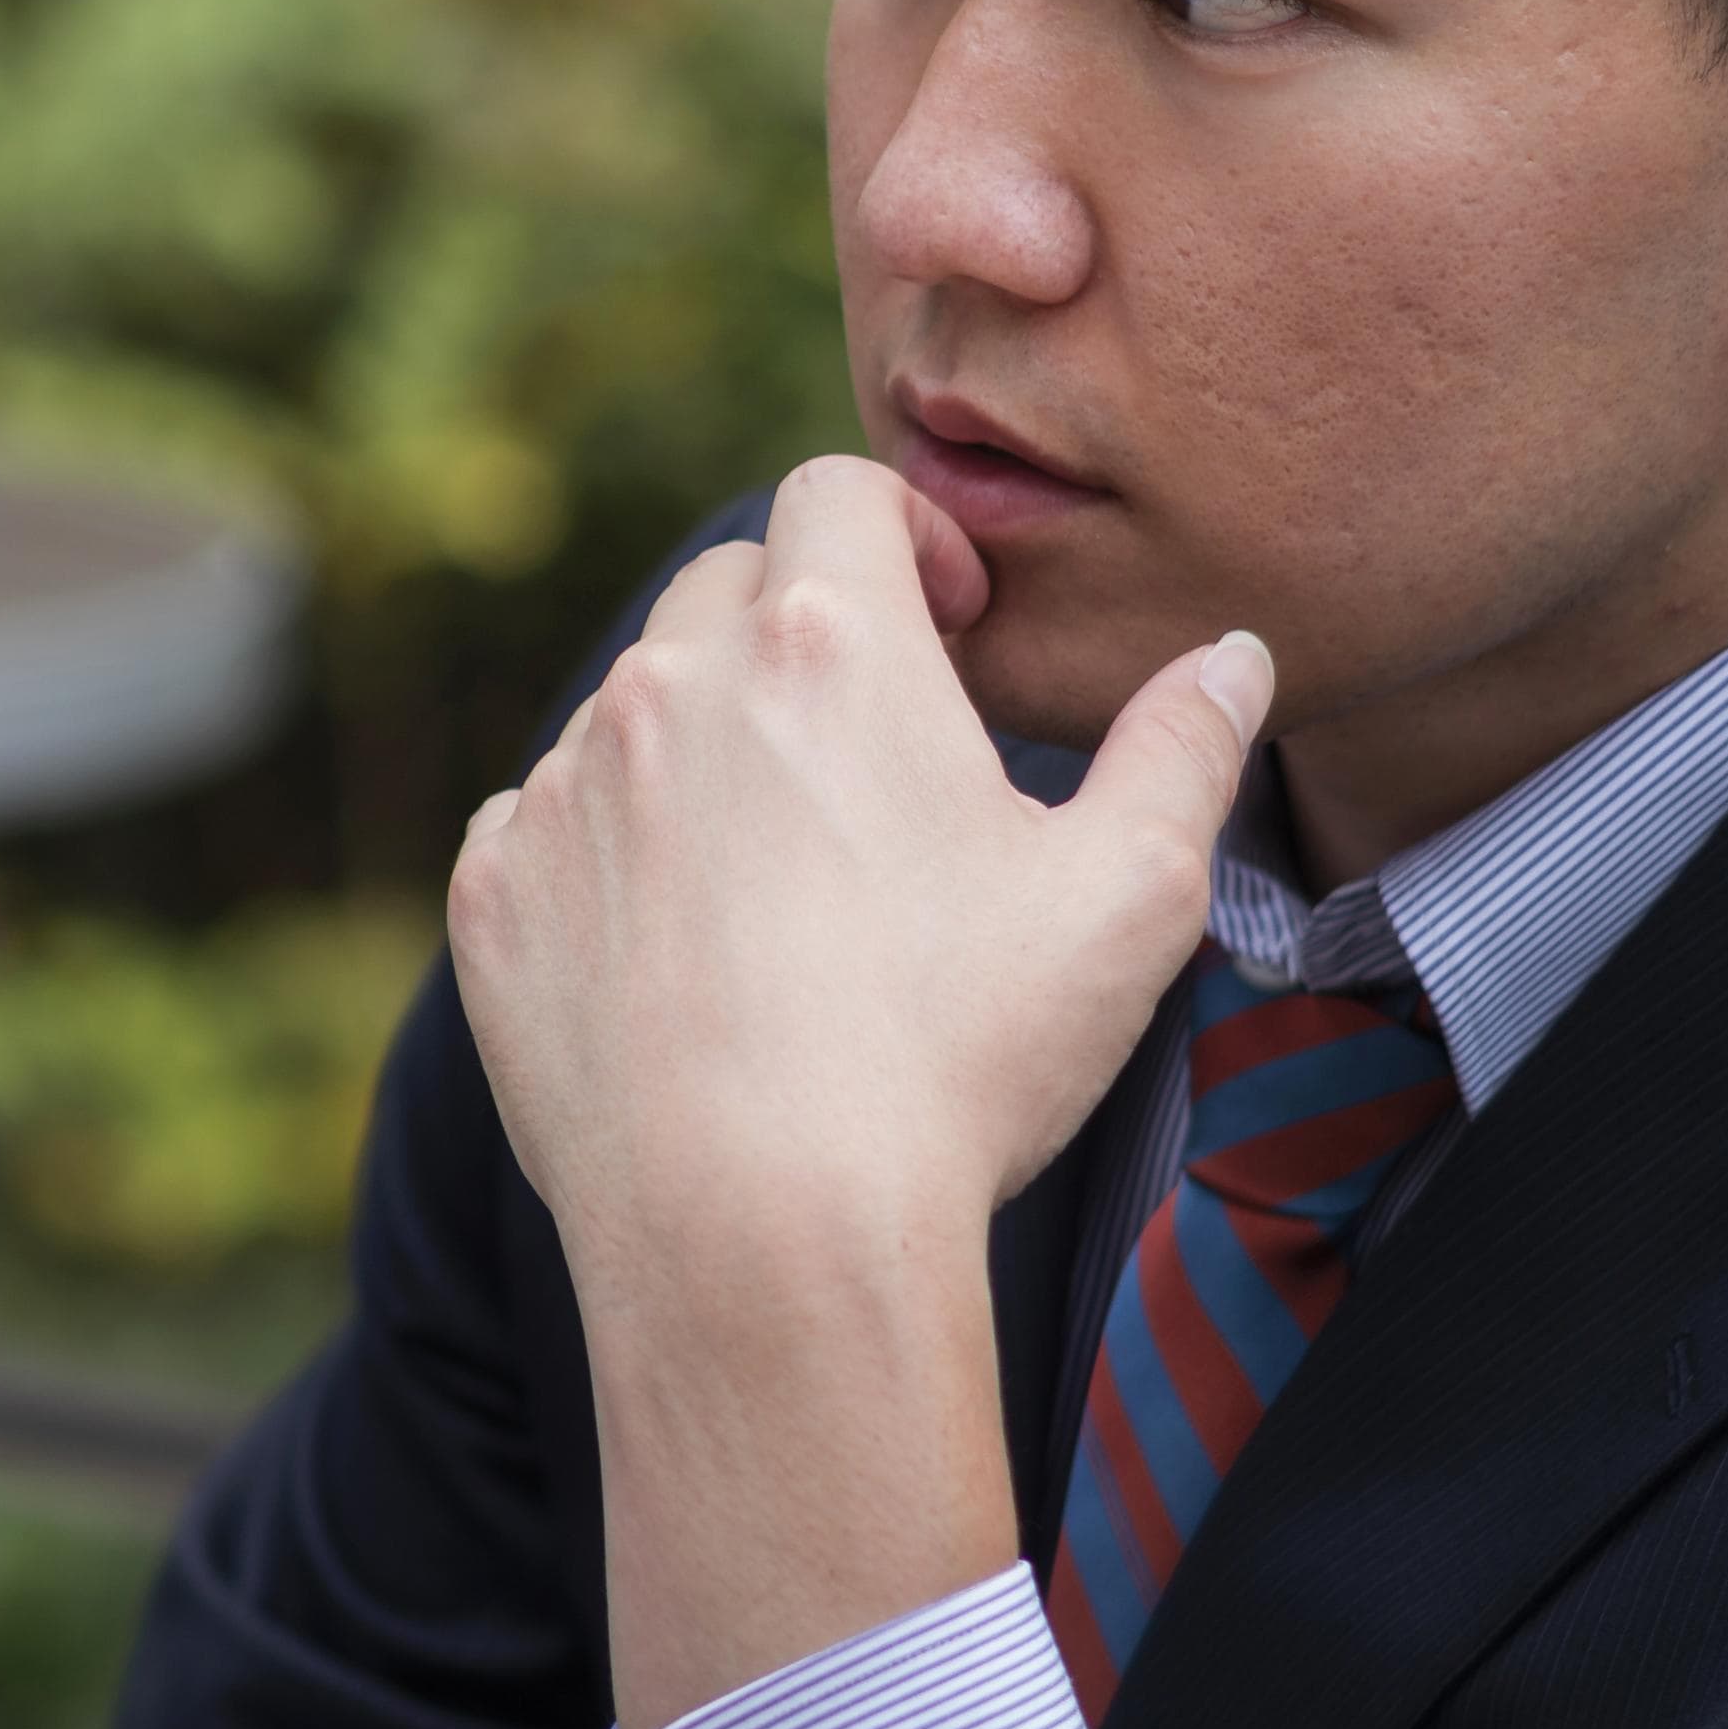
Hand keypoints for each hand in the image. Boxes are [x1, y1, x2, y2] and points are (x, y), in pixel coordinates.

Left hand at [448, 460, 1259, 1718]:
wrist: (761, 1236)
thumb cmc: (957, 1061)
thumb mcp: (1128, 897)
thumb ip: (1186, 749)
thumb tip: (1232, 659)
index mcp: (826, 648)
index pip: (839, 493)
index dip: (904, 534)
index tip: (950, 623)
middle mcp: (669, 689)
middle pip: (727, 587)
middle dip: (800, 632)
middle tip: (875, 750)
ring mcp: (563, 793)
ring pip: (632, 710)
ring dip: (703, 747)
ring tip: (787, 872)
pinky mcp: (494, 899)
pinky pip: (544, 825)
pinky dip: (609, 853)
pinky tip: (685, 952)